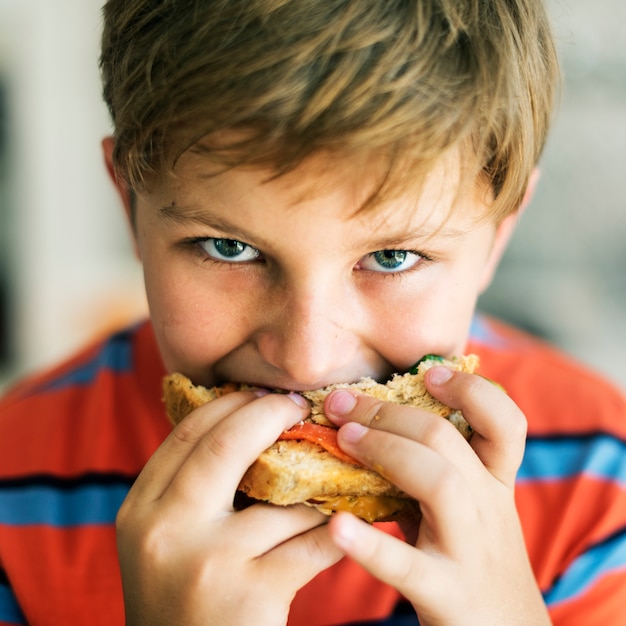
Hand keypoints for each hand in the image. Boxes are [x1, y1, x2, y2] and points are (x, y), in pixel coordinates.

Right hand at [117, 389, 343, 625]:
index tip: (261, 393)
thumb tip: (247, 423)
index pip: (187, 433)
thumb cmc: (183, 603)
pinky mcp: (251, 593)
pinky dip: (334, 529)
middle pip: (225, 445)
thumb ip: (191, 490)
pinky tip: (347, 522)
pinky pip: (310, 542)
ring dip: (314, 481)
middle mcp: (164, 530)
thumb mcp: (167, 541)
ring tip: (334, 465)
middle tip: (300, 406)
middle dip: (269, 414)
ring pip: (279, 497)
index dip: (230, 403)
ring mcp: (206, 561)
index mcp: (140, 510)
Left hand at [324, 367, 549, 625]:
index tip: (430, 372)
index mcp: (495, 484)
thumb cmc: (471, 560)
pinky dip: (371, 544)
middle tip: (340, 401)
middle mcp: (488, 508)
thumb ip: (431, 470)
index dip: (471, 390)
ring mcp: (468, 550)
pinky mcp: (446, 593)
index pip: (506, 423)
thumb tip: (371, 423)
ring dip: (385, 451)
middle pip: (447, 441)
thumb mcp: (467, 509)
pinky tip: (337, 525)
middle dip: (390, 412)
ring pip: (439, 484)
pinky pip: (407, 565)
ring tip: (344, 438)